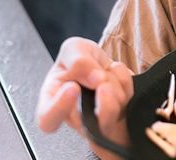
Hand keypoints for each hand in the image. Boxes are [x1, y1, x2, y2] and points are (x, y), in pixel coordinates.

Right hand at [36, 37, 133, 159]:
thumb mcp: (72, 49)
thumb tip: (95, 78)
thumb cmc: (80, 60)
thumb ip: (78, 60)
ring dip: (113, 84)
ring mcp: (99, 121)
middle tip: (101, 79)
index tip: (73, 87)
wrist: (101, 60)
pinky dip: (125, 80)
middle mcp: (75, 118)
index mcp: (52, 102)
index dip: (60, 108)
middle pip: (87, 125)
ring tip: (104, 72)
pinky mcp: (120, 117)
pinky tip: (114, 75)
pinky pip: (128, 101)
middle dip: (100, 99)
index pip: (48, 119)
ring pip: (112, 112)